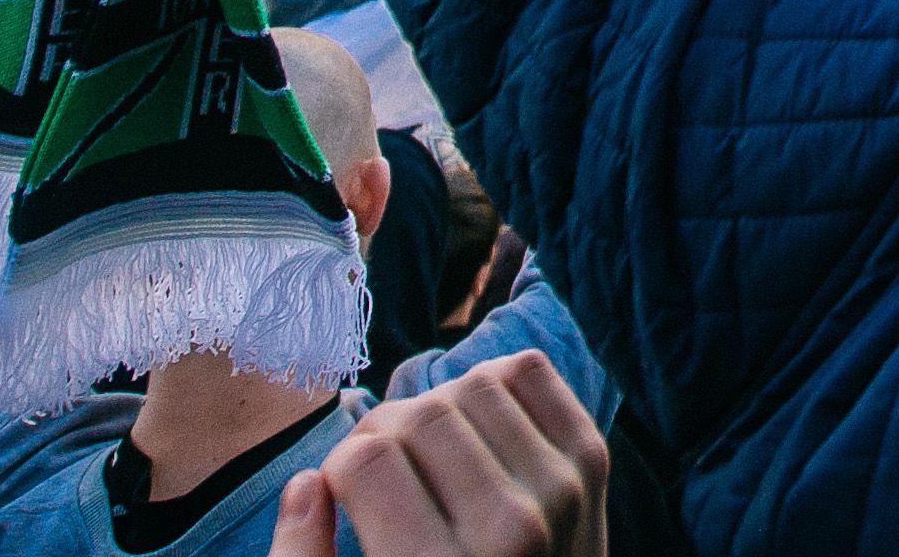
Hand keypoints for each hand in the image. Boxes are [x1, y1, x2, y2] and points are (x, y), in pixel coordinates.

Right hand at [271, 349, 607, 556]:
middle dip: (383, 431)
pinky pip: (529, 372)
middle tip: (381, 468)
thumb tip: (306, 482)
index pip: (367, 460)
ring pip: (474, 383)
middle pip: (420, 415)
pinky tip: (474, 424)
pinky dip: (494, 381)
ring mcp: (561, 487)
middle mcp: (510, 526)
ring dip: (438, 406)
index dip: (339, 466)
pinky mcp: (592, 460)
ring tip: (427, 451)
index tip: (343, 490)